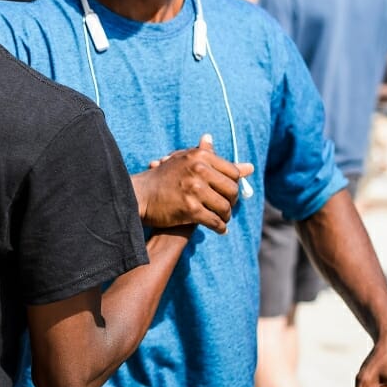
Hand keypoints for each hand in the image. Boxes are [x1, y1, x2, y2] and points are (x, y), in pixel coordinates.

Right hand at [132, 134, 253, 233]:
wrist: (138, 196)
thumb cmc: (163, 179)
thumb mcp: (185, 161)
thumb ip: (214, 161)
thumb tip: (248, 166)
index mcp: (200, 157)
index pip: (233, 173)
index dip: (233, 185)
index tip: (227, 193)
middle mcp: (198, 170)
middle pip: (231, 190)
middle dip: (231, 202)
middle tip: (226, 208)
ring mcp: (194, 190)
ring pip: (224, 207)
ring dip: (225, 217)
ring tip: (221, 219)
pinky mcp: (190, 209)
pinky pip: (214, 221)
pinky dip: (219, 228)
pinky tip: (218, 229)